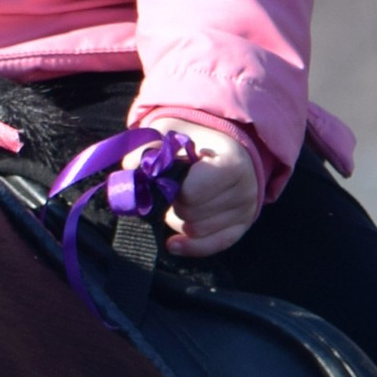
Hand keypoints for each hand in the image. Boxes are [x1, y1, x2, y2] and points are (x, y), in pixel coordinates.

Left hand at [152, 118, 263, 260]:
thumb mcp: (170, 130)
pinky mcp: (242, 226)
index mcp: (232, 164)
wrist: (224, 141)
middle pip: (192, 216)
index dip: (172, 189)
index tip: (170, 176)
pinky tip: (172, 243)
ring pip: (196, 232)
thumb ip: (147, 148)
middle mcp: (246, 191)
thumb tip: (129, 170)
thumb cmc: (195, 136)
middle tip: (174, 187)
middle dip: (174, 204)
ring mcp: (246, 211)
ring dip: (179, 220)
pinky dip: (191, 246)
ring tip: (181, 198)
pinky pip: (213, 246)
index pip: (191, 194)